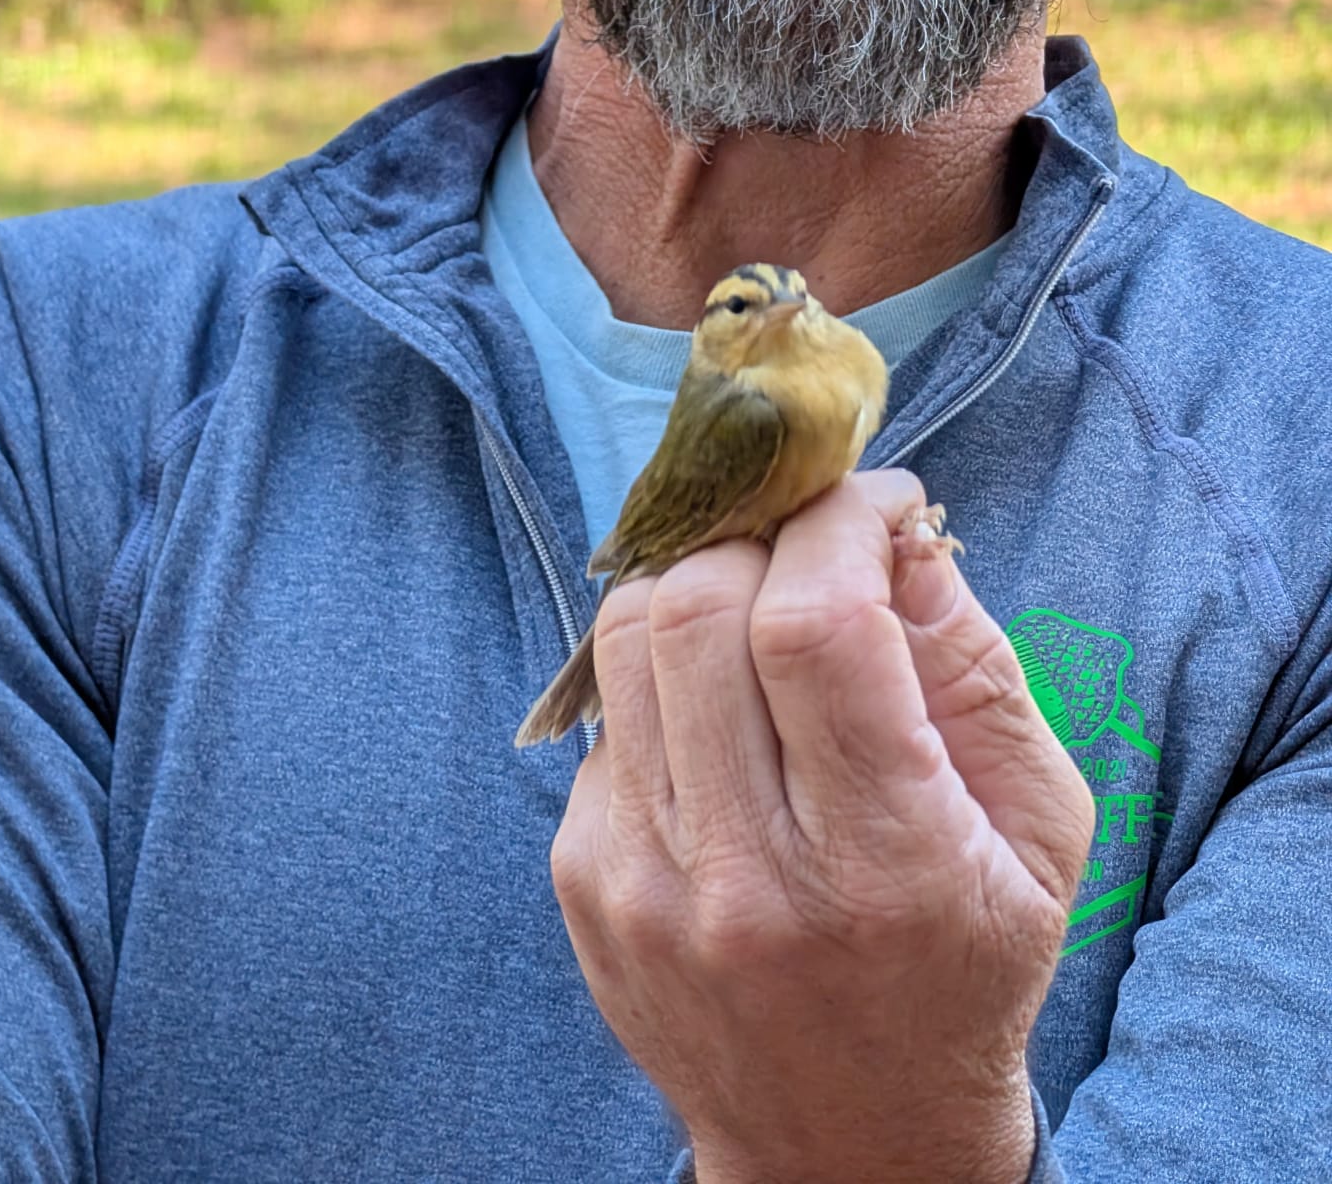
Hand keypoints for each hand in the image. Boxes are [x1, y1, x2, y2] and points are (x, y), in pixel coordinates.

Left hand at [549, 469, 1092, 1183]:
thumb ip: (977, 665)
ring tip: (763, 604)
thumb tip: (897, 527)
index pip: (815, 626)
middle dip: (764, 536)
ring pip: (628, 637)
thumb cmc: (967, 968)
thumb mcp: (1038, 828)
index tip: (873, 502)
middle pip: (700, 608)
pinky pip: (607, 709)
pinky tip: (725, 713)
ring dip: (701, 582)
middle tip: (815, 545)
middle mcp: (741, 876)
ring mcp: (642, 880)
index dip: (839, 524)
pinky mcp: (583, 879)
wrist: (848, 1144)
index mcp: (881, 863)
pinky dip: (665, 671)